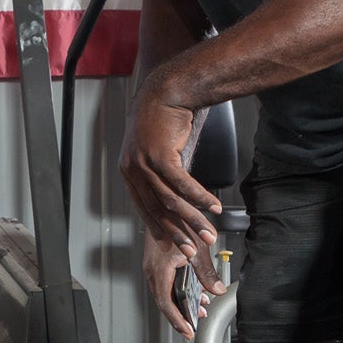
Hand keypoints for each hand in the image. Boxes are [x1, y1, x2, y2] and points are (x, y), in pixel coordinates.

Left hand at [119, 76, 223, 258]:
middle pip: (156, 210)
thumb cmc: (162, 119)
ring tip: (209, 233)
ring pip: (170, 200)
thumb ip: (160, 173)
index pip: (144, 208)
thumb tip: (174, 194)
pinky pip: (181, 183)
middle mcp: (132, 169)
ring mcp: (144, 163)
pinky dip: (199, 197)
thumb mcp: (155, 149)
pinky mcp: (160, 154)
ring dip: (192, 219)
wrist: (165, 91)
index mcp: (129, 172)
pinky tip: (213, 207)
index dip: (159, 228)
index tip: (173, 244)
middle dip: (177, 233)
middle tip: (192, 251)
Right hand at [144, 228, 222, 339]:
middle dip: (181, 315)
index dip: (178, 321)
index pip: (166, 304)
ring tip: (199, 306)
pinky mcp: (156, 261)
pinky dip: (178, 290)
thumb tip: (217, 290)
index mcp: (159, 270)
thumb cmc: (176, 220)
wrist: (164, 202)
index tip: (188, 331)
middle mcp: (152, 270)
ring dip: (181, 302)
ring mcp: (152, 266)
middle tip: (194, 324)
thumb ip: (207, 273)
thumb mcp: (198, 249)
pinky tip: (193, 288)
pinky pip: (165, 282)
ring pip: (165, 292)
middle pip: (164, 302)